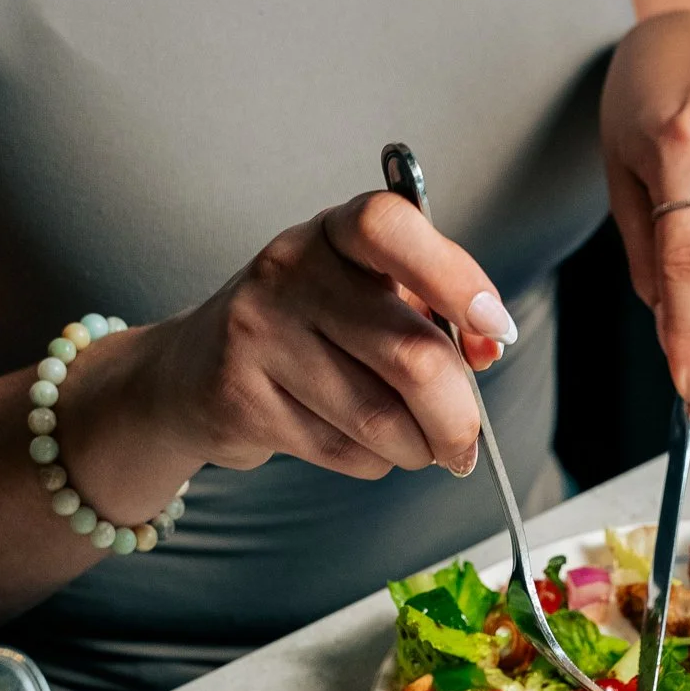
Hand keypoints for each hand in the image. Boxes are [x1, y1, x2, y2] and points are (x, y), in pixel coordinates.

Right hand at [145, 193, 519, 483]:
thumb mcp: (370, 298)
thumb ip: (436, 313)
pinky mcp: (239, 396)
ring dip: (417, 449)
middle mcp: (290, 269)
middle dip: (458, 416)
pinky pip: (342, 450)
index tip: (496, 328)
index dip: (457, 279)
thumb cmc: (306, 330)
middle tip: (466, 441)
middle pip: (410, 354)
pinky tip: (361, 445)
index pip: (392, 228)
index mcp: (335, 231)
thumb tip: (488, 345)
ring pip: (381, 418)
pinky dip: (373, 461)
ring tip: (416, 446)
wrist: (192, 372)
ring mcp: (257, 331)